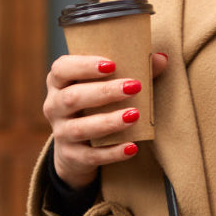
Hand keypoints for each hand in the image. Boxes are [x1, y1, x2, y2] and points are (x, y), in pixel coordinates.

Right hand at [44, 52, 168, 188]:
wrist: (78, 146)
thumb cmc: (96, 103)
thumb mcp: (106, 84)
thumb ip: (132, 69)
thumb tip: (162, 59)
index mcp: (59, 81)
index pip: (61, 69)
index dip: (84, 65)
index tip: (112, 64)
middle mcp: (54, 106)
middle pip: (72, 97)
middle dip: (104, 92)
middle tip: (134, 87)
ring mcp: (61, 133)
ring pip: (80, 128)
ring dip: (109, 121)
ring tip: (135, 115)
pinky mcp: (72, 156)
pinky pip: (91, 156)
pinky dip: (112, 152)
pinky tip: (132, 147)